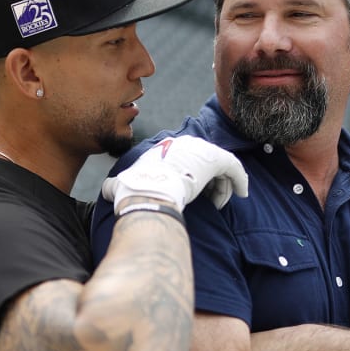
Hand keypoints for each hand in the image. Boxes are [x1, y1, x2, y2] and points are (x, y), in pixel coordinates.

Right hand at [102, 135, 248, 210]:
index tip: (192, 196)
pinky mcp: (215, 159)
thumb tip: (106, 190)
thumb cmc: (134, 194)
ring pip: (219, 168)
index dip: (190, 180)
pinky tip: (243, 193)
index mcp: (163, 150)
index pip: (185, 162)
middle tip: (209, 203)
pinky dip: (240, 181)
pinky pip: (233, 168)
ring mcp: (199, 150)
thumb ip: (116, 186)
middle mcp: (182, 144)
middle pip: (203, 164)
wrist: (148, 195)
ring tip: (218, 206)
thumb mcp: (120, 186)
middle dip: (208, 184)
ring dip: (222, 188)